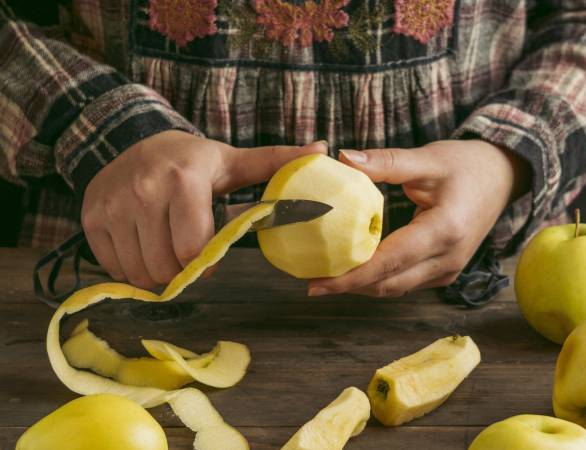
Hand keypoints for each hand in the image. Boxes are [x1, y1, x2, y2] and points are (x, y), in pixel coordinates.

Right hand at [82, 130, 326, 287]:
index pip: (193, 249)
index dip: (206, 263)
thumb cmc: (189, 158)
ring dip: (157, 272)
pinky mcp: (92, 218)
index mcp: (184, 180)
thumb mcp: (232, 160)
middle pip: (166, 267)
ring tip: (166, 248)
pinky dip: (132, 267)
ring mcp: (113, 206)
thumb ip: (276, 160)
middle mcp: (143, 191)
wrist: (131, 140)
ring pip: (139, 272)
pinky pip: (114, 268)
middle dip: (182, 271)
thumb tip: (323, 149)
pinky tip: (143, 244)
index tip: (209, 258)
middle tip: (188, 254)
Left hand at [308, 140, 529, 297]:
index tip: (318, 283)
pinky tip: (355, 269)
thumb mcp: (428, 158)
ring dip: (362, 286)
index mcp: (444, 230)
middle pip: (389, 283)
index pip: (389, 262)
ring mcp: (449, 270)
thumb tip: (343, 158)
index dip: (352, 276)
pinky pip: (406, 282)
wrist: (503, 177)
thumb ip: (385, 162)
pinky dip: (379, 280)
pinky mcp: (445, 271)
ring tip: (327, 278)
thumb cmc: (467, 165)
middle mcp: (448, 259)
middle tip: (312, 283)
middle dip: (349, 287)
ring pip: (396, 287)